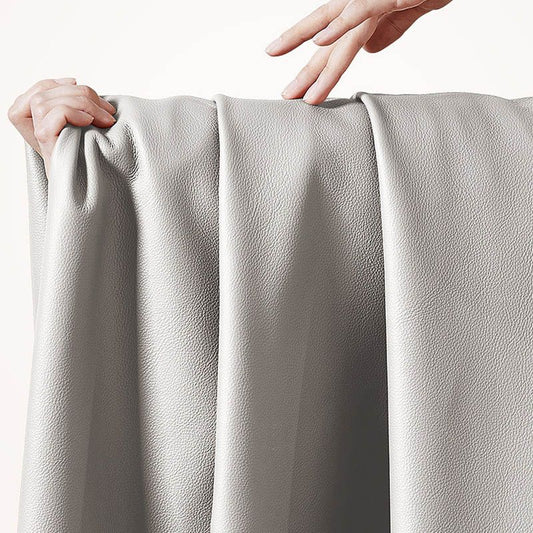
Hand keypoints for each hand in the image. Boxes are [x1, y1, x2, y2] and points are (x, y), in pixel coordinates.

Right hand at [8, 78, 116, 176]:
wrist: (94, 191)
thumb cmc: (95, 162)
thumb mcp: (87, 129)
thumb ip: (77, 108)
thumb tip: (76, 83)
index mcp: (43, 121)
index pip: (41, 88)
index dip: (60, 83)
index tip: (83, 87)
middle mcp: (36, 127)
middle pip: (46, 91)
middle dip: (82, 94)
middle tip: (108, 111)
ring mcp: (39, 135)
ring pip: (46, 100)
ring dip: (82, 103)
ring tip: (104, 119)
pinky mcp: (45, 143)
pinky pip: (51, 115)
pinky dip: (72, 113)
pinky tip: (89, 123)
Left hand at [265, 0, 451, 104]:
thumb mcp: (404, 14)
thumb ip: (385, 31)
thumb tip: (369, 48)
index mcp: (361, 14)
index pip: (332, 46)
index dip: (314, 69)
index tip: (298, 91)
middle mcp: (359, 5)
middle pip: (327, 41)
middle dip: (307, 71)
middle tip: (287, 95)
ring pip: (341, 30)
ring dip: (321, 58)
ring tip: (302, 84)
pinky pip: (364, 8)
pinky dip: (344, 22)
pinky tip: (321, 39)